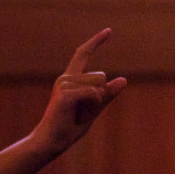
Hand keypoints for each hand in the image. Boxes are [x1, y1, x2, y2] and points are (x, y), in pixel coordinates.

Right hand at [29, 29, 126, 155]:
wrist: (50, 142)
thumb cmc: (70, 126)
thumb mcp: (94, 108)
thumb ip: (107, 94)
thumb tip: (124, 79)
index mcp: (71, 79)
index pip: (84, 54)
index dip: (96, 42)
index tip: (109, 30)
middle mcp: (66, 78)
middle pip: (101, 76)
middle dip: (100, 95)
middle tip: (82, 111)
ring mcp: (64, 85)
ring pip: (99, 85)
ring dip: (96, 102)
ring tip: (77, 113)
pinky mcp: (65, 94)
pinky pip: (94, 94)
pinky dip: (93, 105)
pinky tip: (78, 113)